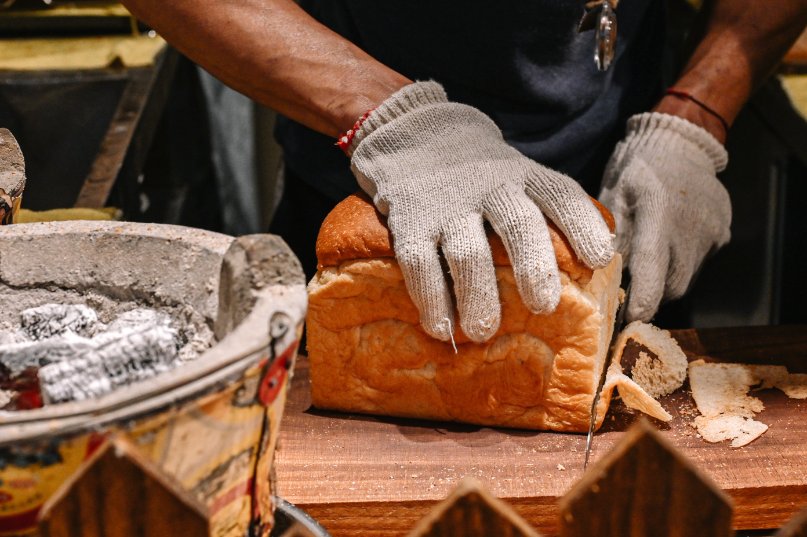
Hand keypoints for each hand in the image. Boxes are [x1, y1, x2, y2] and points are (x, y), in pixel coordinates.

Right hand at [349, 81, 612, 341]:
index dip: (582, 225)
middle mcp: (490, 187)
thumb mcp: (518, 177)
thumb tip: (595, 270)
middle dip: (533, 265)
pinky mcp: (410, 222)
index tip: (600, 259)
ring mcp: (447, 205)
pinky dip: (431, 299)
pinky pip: (419, 263)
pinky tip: (441, 329)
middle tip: (544, 306)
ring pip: (467, 250)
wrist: (417, 136)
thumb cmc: (483, 177)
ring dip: (477, 294)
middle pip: (517, 222)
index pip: (561, 195)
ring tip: (484, 331)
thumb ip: (547, 213)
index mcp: (525, 177)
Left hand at [599, 112, 730, 321]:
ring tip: (645, 269)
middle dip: (650, 297)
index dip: (641, 301)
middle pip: (672, 286)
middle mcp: (691, 228)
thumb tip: (596, 276)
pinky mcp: (723, 234)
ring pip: (686, 278)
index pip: (651, 269)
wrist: (681, 142)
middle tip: (628, 296)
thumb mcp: (613, 194)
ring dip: (664, 281)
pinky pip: (698, 263)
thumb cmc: (637, 168)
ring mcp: (712, 232)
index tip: (628, 320)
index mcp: (658, 214)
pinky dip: (678, 265)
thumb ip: (608, 235)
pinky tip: (666, 249)